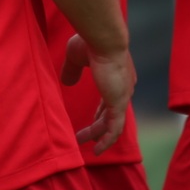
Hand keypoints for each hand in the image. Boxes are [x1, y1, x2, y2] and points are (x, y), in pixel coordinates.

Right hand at [63, 34, 135, 154]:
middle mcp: (123, 87)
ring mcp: (122, 96)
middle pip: (111, 113)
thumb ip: (72, 70)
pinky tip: (97, 150)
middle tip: (83, 135)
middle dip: (97, 126)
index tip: (92, 119)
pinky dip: (107, 140)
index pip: (110, 99)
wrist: (103, 38)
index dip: (101, 111)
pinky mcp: (119, 103)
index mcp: (116, 76)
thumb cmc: (90, 42)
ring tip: (86, 146)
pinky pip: (115, 129)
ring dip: (99, 135)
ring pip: (112, 124)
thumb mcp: (76, 57)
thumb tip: (66, 82)